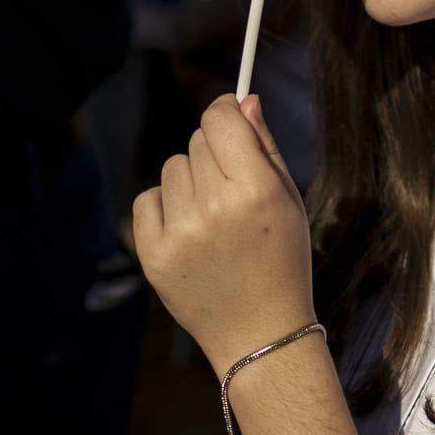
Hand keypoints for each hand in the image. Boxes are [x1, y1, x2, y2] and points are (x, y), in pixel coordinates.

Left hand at [132, 95, 315, 370]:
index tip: (229, 122)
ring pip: (172, 168)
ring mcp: (180, 233)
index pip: (219, 118)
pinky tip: (188, 233)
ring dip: (190, 183)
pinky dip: (164, 209)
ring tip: (212, 219)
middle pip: (196, 141)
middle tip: (231, 192)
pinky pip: (147, 199)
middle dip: (214, 156)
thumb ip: (264, 146)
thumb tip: (243, 99)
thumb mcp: (288, 200)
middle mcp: (214, 208)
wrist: (260, 335)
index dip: (225, 113)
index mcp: (255, 191)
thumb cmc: (282, 262)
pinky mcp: (153, 255)